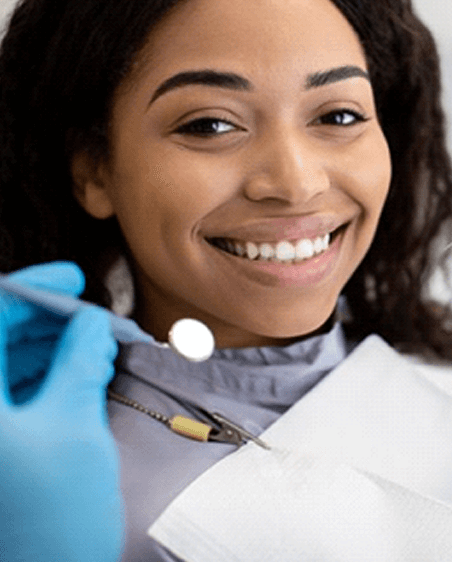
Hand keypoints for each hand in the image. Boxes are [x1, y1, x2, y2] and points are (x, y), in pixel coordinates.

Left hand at [0, 264, 122, 561]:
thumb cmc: (49, 519)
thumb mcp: (73, 425)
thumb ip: (81, 360)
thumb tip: (92, 323)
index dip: (32, 288)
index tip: (70, 278)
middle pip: (0, 337)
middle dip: (49, 319)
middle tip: (92, 315)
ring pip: (7, 362)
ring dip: (52, 345)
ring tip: (96, 342)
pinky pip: (15, 389)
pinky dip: (49, 372)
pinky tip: (83, 368)